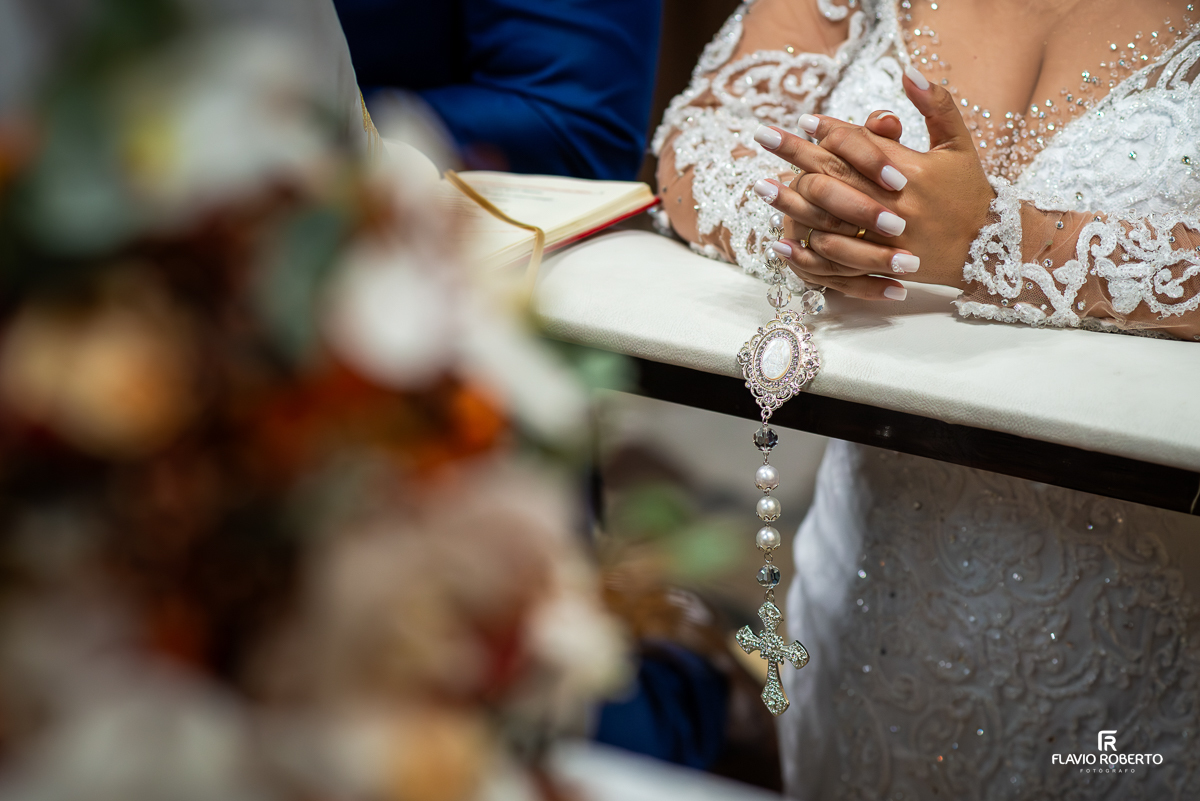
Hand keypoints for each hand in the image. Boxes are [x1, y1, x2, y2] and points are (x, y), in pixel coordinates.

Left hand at [751, 66, 993, 299]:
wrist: (987, 249)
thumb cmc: (970, 191)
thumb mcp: (958, 143)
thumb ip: (936, 104)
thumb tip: (908, 70)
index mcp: (911, 170)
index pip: (859, 143)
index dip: (829, 130)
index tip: (804, 119)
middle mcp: (893, 203)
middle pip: (834, 174)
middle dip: (795, 154)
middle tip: (764, 137)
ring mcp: (884, 237)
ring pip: (827, 216)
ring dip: (790, 200)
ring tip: (758, 186)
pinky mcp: (879, 264)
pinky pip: (836, 257)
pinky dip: (807, 249)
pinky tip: (781, 239)